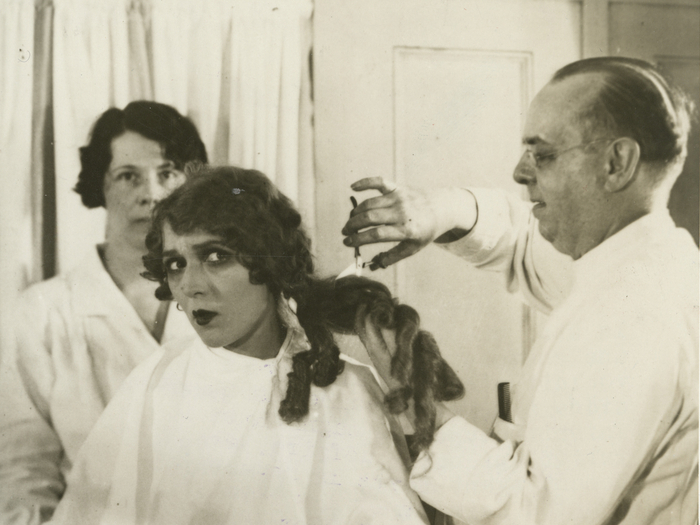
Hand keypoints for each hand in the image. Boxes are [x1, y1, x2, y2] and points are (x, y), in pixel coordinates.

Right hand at [341, 177, 475, 269]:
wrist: (442, 209)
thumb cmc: (424, 231)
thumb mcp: (413, 248)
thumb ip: (392, 257)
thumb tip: (372, 265)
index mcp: (407, 230)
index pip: (376, 235)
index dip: (358, 239)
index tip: (347, 242)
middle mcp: (402, 212)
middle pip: (369, 217)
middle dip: (352, 225)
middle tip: (345, 232)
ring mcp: (399, 198)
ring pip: (369, 203)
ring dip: (355, 212)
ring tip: (351, 221)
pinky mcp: (397, 187)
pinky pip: (378, 182)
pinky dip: (364, 182)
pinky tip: (353, 188)